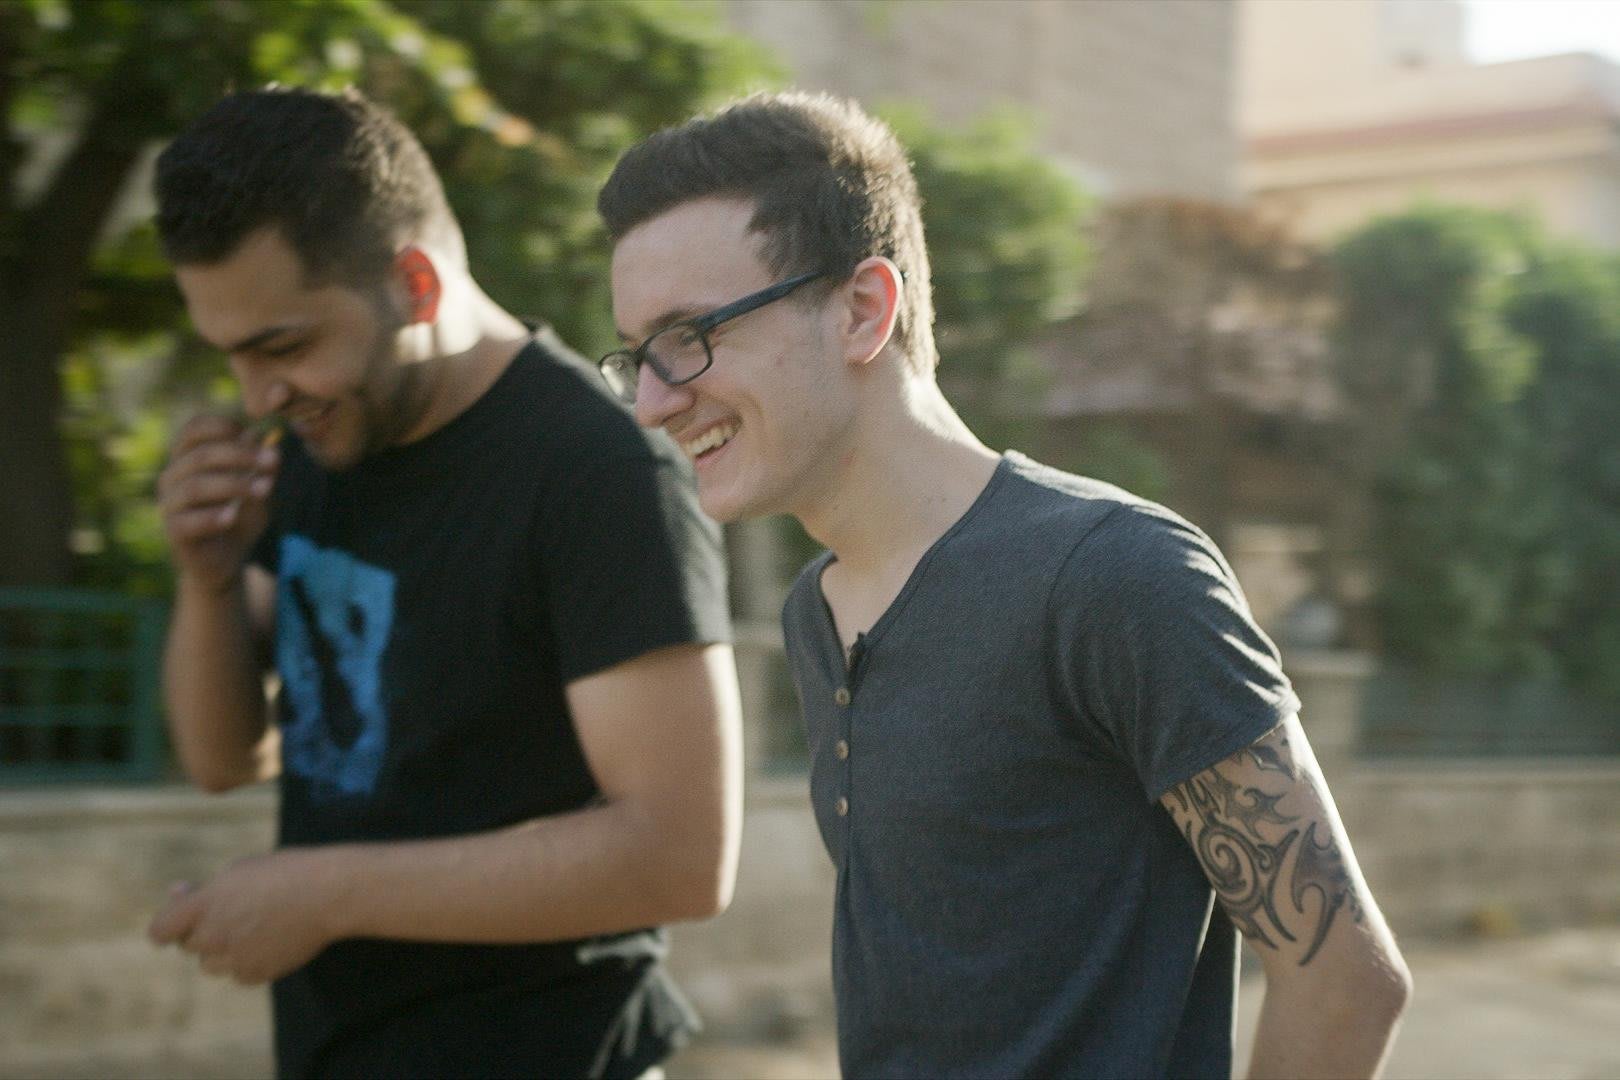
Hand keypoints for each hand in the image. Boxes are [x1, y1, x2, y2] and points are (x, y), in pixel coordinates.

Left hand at [148, 848, 342, 984]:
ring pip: (211, 965)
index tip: (185, 913)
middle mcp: (212, 936)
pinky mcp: (255, 974)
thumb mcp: (238, 870)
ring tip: (255, 926)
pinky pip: (239, 974)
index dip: (170, 924)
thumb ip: (205, 891)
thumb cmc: (285, 873)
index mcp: (203, 906)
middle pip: (189, 945)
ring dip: (223, 949)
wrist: (329, 894)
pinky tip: (271, 939)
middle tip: (236, 909)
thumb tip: (177, 897)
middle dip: (205, 929)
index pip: (160, 931)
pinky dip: (248, 961)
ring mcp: (234, 959)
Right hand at [158, 415, 278, 592]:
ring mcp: (170, 504)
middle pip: (200, 455)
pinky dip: (211, 517)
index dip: (223, 426)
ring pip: (195, 486)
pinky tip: (232, 517)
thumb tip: (265, 435)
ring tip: (265, 490)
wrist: (226, 560)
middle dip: (241, 455)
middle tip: (273, 460)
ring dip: (234, 484)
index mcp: (188, 458)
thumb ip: (260, 465)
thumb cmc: (239, 515)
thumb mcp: (257, 487)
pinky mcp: (174, 531)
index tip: (256, 434)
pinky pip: (188, 521)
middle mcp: (173, 476)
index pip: (194, 429)